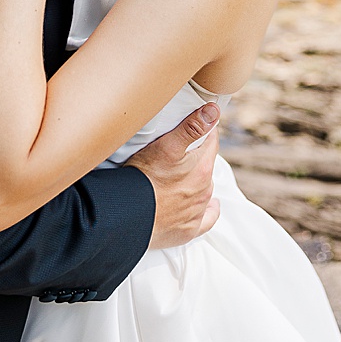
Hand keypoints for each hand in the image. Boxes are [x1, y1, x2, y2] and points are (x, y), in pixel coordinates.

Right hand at [129, 100, 222, 249]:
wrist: (126, 216)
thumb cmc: (143, 178)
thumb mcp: (166, 145)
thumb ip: (193, 127)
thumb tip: (214, 110)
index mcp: (203, 168)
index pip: (211, 141)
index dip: (203, 132)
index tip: (194, 129)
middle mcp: (204, 191)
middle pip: (207, 165)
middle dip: (197, 158)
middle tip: (178, 156)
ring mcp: (197, 212)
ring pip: (204, 189)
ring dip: (197, 181)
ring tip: (180, 178)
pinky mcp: (187, 231)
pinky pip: (207, 219)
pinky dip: (208, 211)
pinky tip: (207, 206)